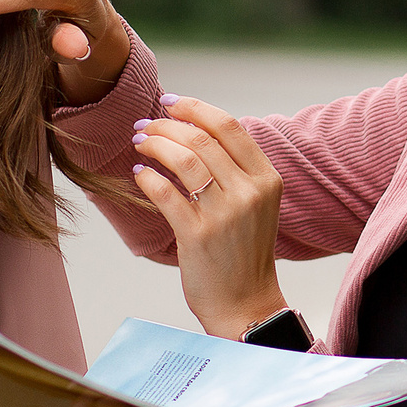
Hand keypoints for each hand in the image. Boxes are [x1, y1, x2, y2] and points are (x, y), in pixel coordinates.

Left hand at [132, 96, 289, 339]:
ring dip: (154, 144)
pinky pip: (165, 193)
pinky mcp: (198, 235)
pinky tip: (140, 174)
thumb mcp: (256, 205)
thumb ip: (235, 170)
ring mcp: (225, 214)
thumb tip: (192, 131)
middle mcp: (250, 192)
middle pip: (201, 138)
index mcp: (267, 179)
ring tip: (139, 144)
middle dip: (165, 125)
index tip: (170, 103)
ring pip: (183, 159)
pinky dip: (147, 178)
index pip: (230, 127)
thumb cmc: (244, 253)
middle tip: (143, 126)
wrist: (245, 304)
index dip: (196, 108)